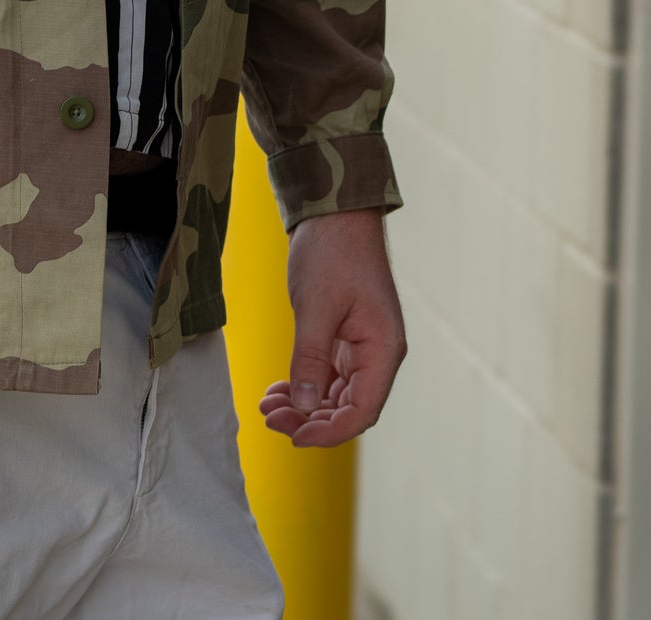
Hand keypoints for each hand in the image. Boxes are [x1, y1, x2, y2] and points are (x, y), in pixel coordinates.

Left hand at [258, 208, 405, 447]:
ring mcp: (362, 346)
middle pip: (348, 407)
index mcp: (383, 350)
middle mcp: (378, 354)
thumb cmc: (331, 254)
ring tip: (267, 406)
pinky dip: (305, 384)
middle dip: (310, 419)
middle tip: (270, 419)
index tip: (294, 437)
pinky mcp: (345, 337)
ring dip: (304, 404)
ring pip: (336, 394)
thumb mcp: (315, 308)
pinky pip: (328, 374)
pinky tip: (278, 388)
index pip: (362, 411)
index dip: (329, 431)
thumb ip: (311, 360)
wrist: (334, 214)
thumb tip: (306, 408)